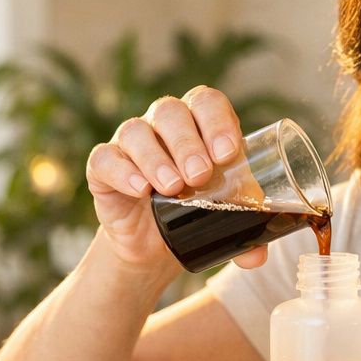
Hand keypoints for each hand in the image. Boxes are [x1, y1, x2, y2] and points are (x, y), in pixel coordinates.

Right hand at [84, 86, 267, 270]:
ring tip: (173, 188)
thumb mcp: (226, 219)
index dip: (217, 121)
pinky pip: (105, 159)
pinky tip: (140, 190)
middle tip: (200, 176)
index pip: (207, 103)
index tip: (227, 153)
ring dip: (156, 159)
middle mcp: (162, 125)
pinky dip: (123, 172)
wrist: (154, 244)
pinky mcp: (104, 167)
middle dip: (187, 143)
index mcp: (199, 124)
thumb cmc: (197, 214)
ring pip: (136, 131)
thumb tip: (257, 257)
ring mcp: (130, 143)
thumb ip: (246, 233)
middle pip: (170, 112)